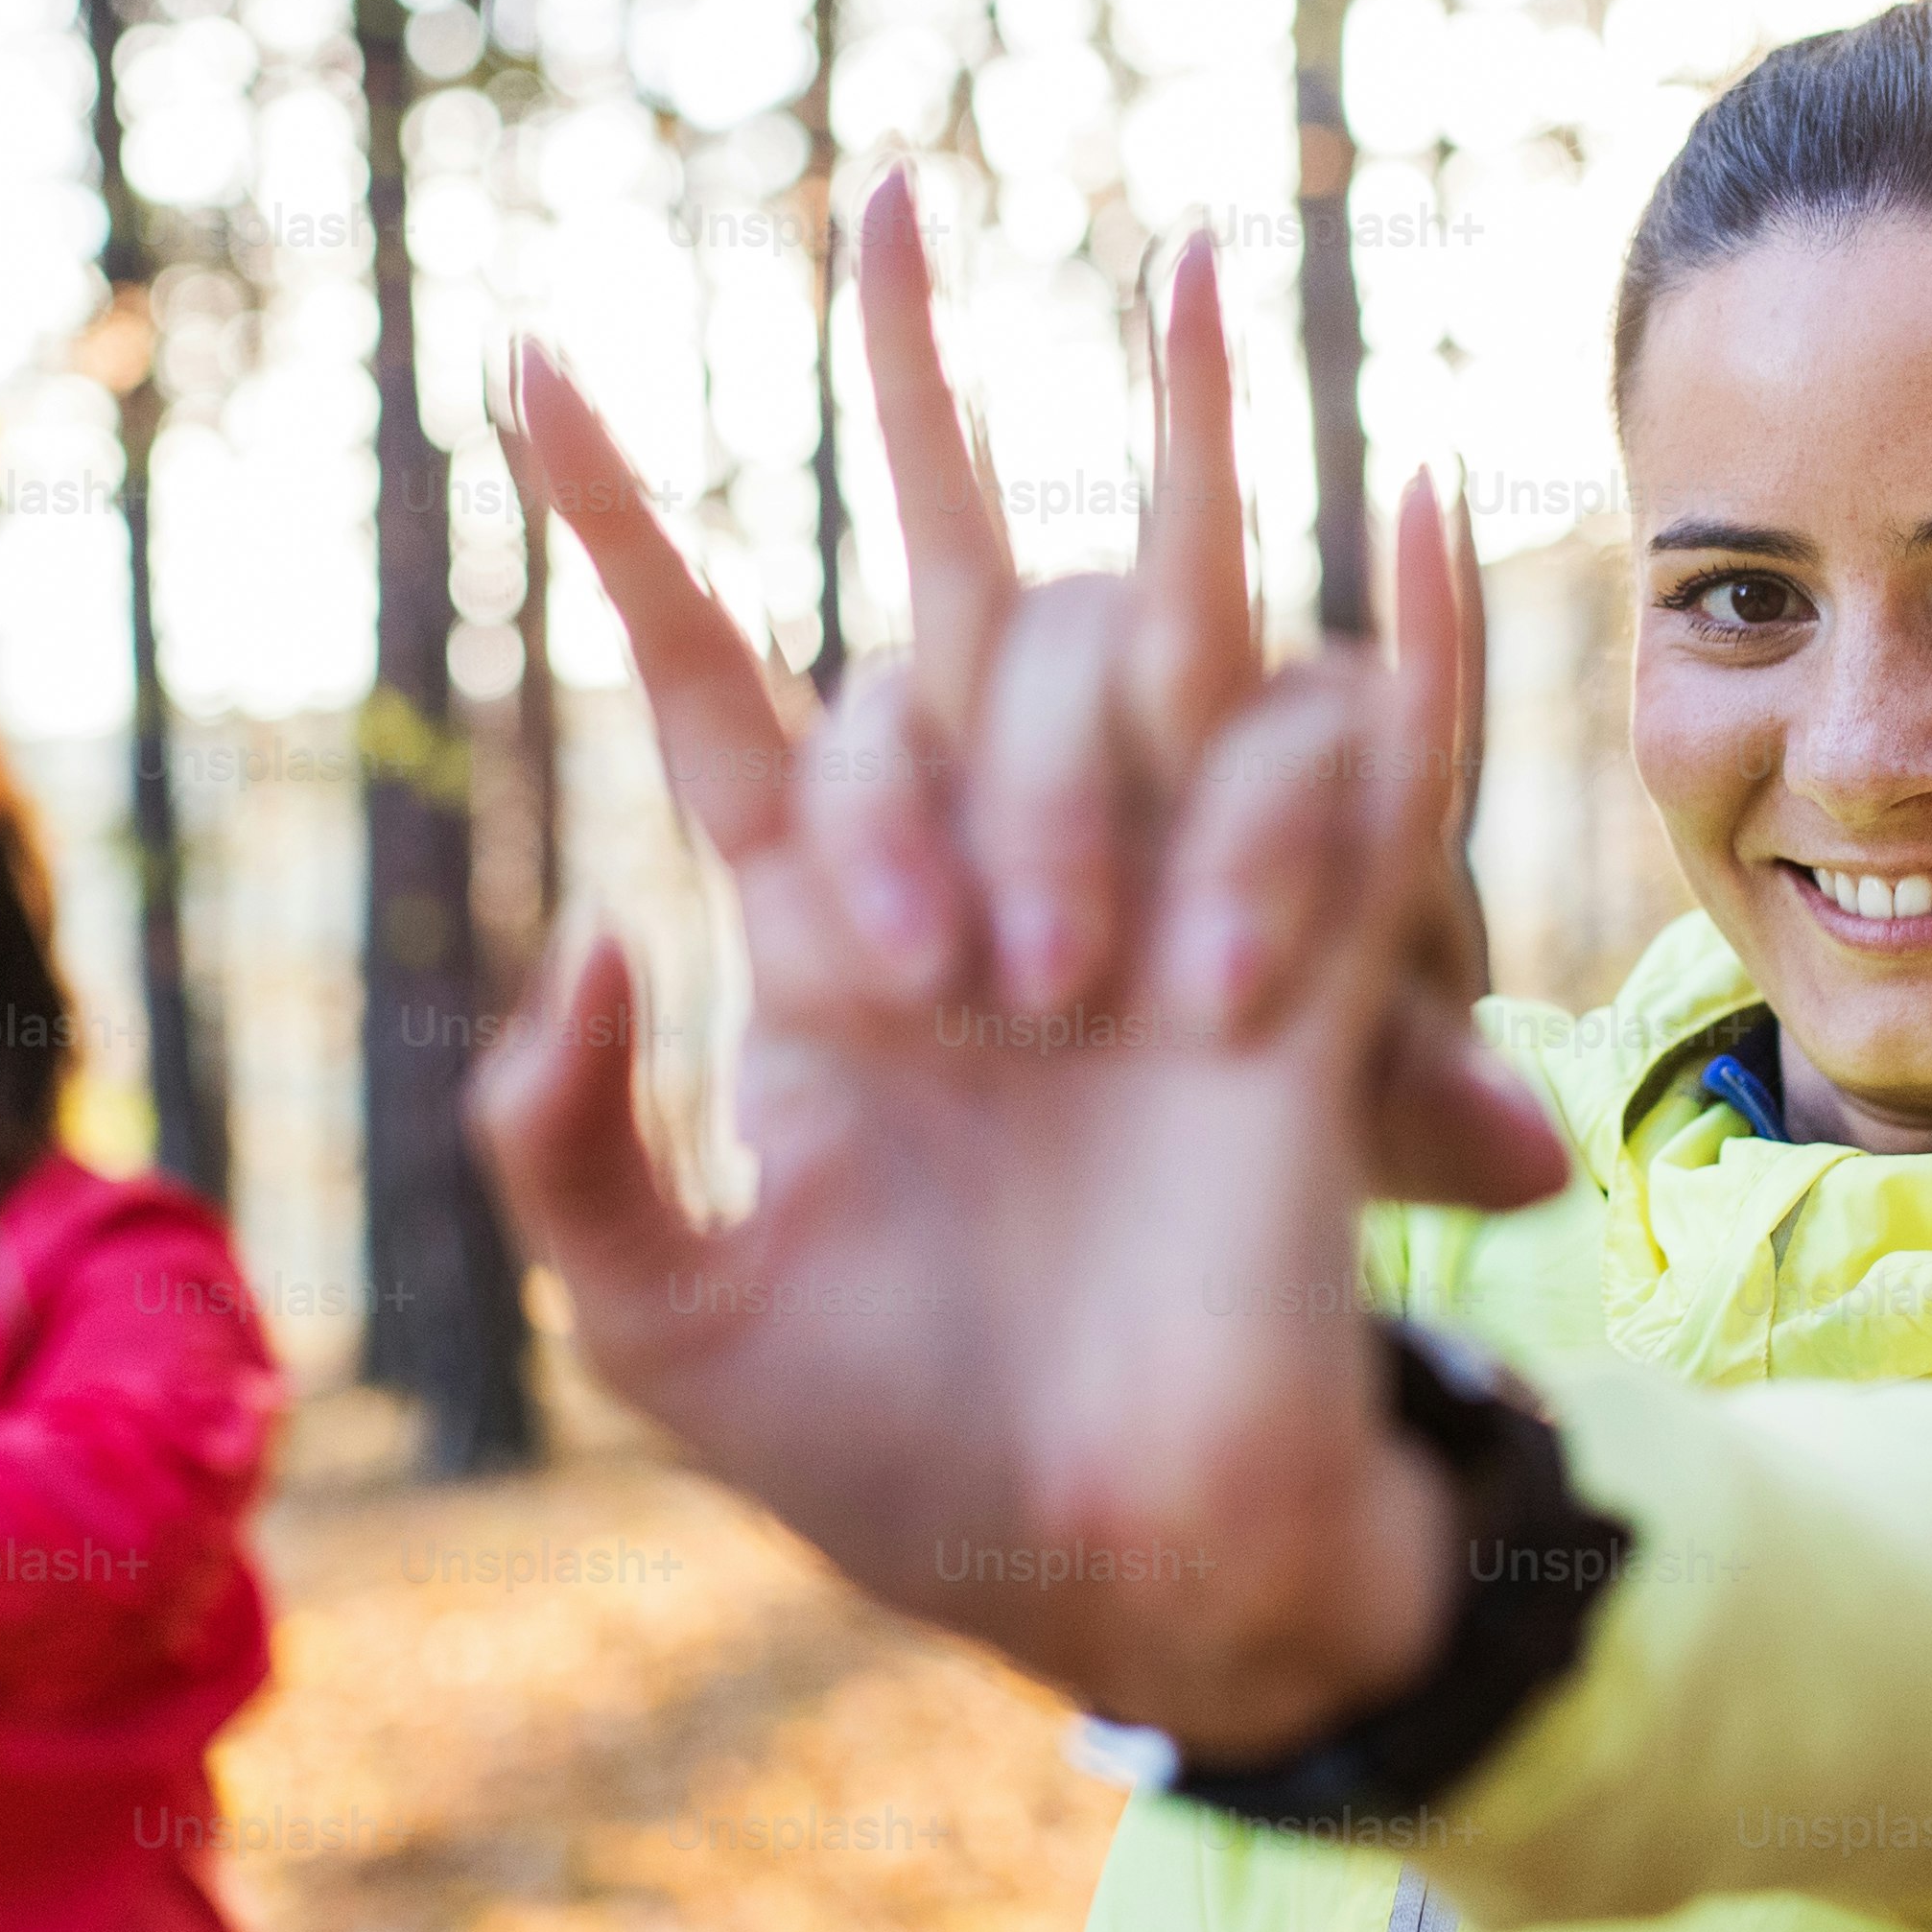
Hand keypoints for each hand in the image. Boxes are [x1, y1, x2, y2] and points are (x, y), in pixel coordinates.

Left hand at [475, 176, 1560, 1758]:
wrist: (1113, 1574)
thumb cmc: (895, 1457)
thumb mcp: (672, 1327)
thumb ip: (570, 1150)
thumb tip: (586, 941)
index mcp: (823, 945)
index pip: (719, 683)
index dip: (628, 524)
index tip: (523, 357)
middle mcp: (990, 872)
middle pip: (953, 594)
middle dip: (922, 525)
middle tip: (940, 994)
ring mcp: (1155, 901)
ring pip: (1137, 650)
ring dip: (1072, 791)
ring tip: (1065, 994)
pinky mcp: (1308, 971)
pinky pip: (1369, 746)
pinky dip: (1401, 623)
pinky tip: (1409, 491)